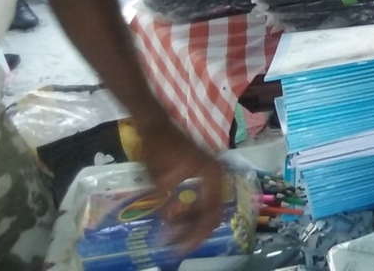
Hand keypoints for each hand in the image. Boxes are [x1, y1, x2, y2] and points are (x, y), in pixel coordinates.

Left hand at [136, 118, 225, 250]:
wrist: (155, 125)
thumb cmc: (158, 149)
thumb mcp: (160, 182)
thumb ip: (168, 206)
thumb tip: (169, 230)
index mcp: (212, 176)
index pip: (211, 214)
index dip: (196, 234)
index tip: (181, 248)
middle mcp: (218, 176)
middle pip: (213, 213)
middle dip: (195, 231)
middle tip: (178, 245)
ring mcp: (213, 174)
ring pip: (208, 207)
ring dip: (193, 222)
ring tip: (174, 234)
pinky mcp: (205, 174)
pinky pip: (204, 198)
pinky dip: (192, 211)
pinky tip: (177, 218)